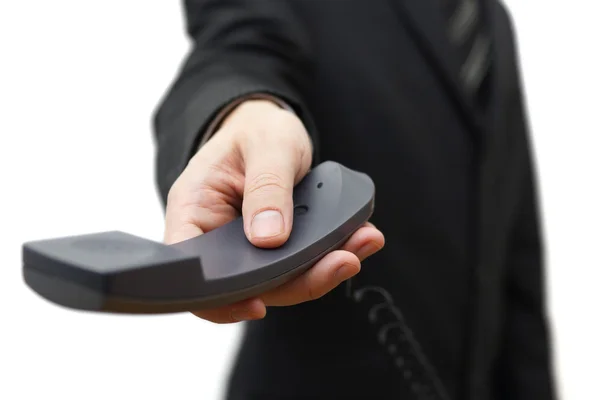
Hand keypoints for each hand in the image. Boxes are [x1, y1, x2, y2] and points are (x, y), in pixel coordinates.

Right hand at [164, 99, 384, 322]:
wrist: (271, 128)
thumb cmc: (257, 131)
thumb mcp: (266, 147)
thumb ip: (266, 188)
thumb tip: (269, 238)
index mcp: (194, 210)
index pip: (191, 267)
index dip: (217, 297)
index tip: (256, 304)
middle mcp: (216, 237)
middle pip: (246, 283)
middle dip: (298, 280)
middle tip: (344, 261)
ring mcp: (247, 247)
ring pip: (280, 280)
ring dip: (324, 268)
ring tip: (363, 242)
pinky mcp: (275, 250)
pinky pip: (300, 264)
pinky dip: (332, 254)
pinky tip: (360, 238)